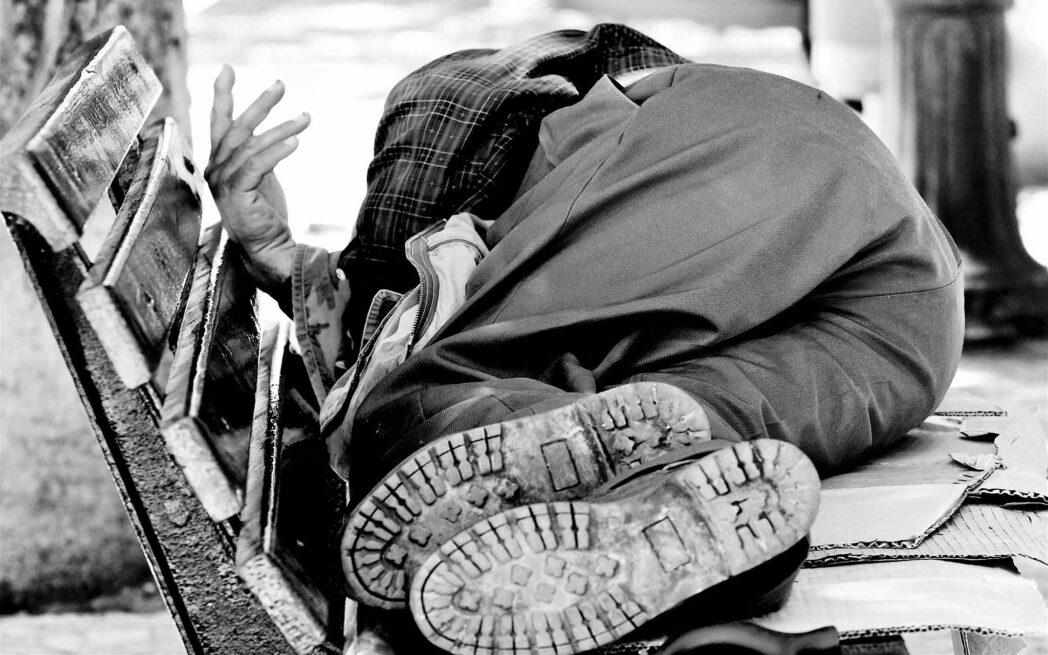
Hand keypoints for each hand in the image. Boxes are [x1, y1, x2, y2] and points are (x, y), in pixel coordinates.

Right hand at [205, 65, 310, 291]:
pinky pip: (257, 166)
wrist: (267, 251)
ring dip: (281, 129)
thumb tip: (277, 132)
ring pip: (251, 146)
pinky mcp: (237, 196)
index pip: (219, 123)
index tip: (227, 69)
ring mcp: (223, 184)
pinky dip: (276, 151)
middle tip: (280, 84)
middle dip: (258, 104)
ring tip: (306, 118)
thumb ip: (260, 154)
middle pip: (235, 128)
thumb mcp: (262, 177)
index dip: (223, 95)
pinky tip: (296, 142)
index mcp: (220, 163)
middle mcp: (216, 170)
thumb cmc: (266, 216)